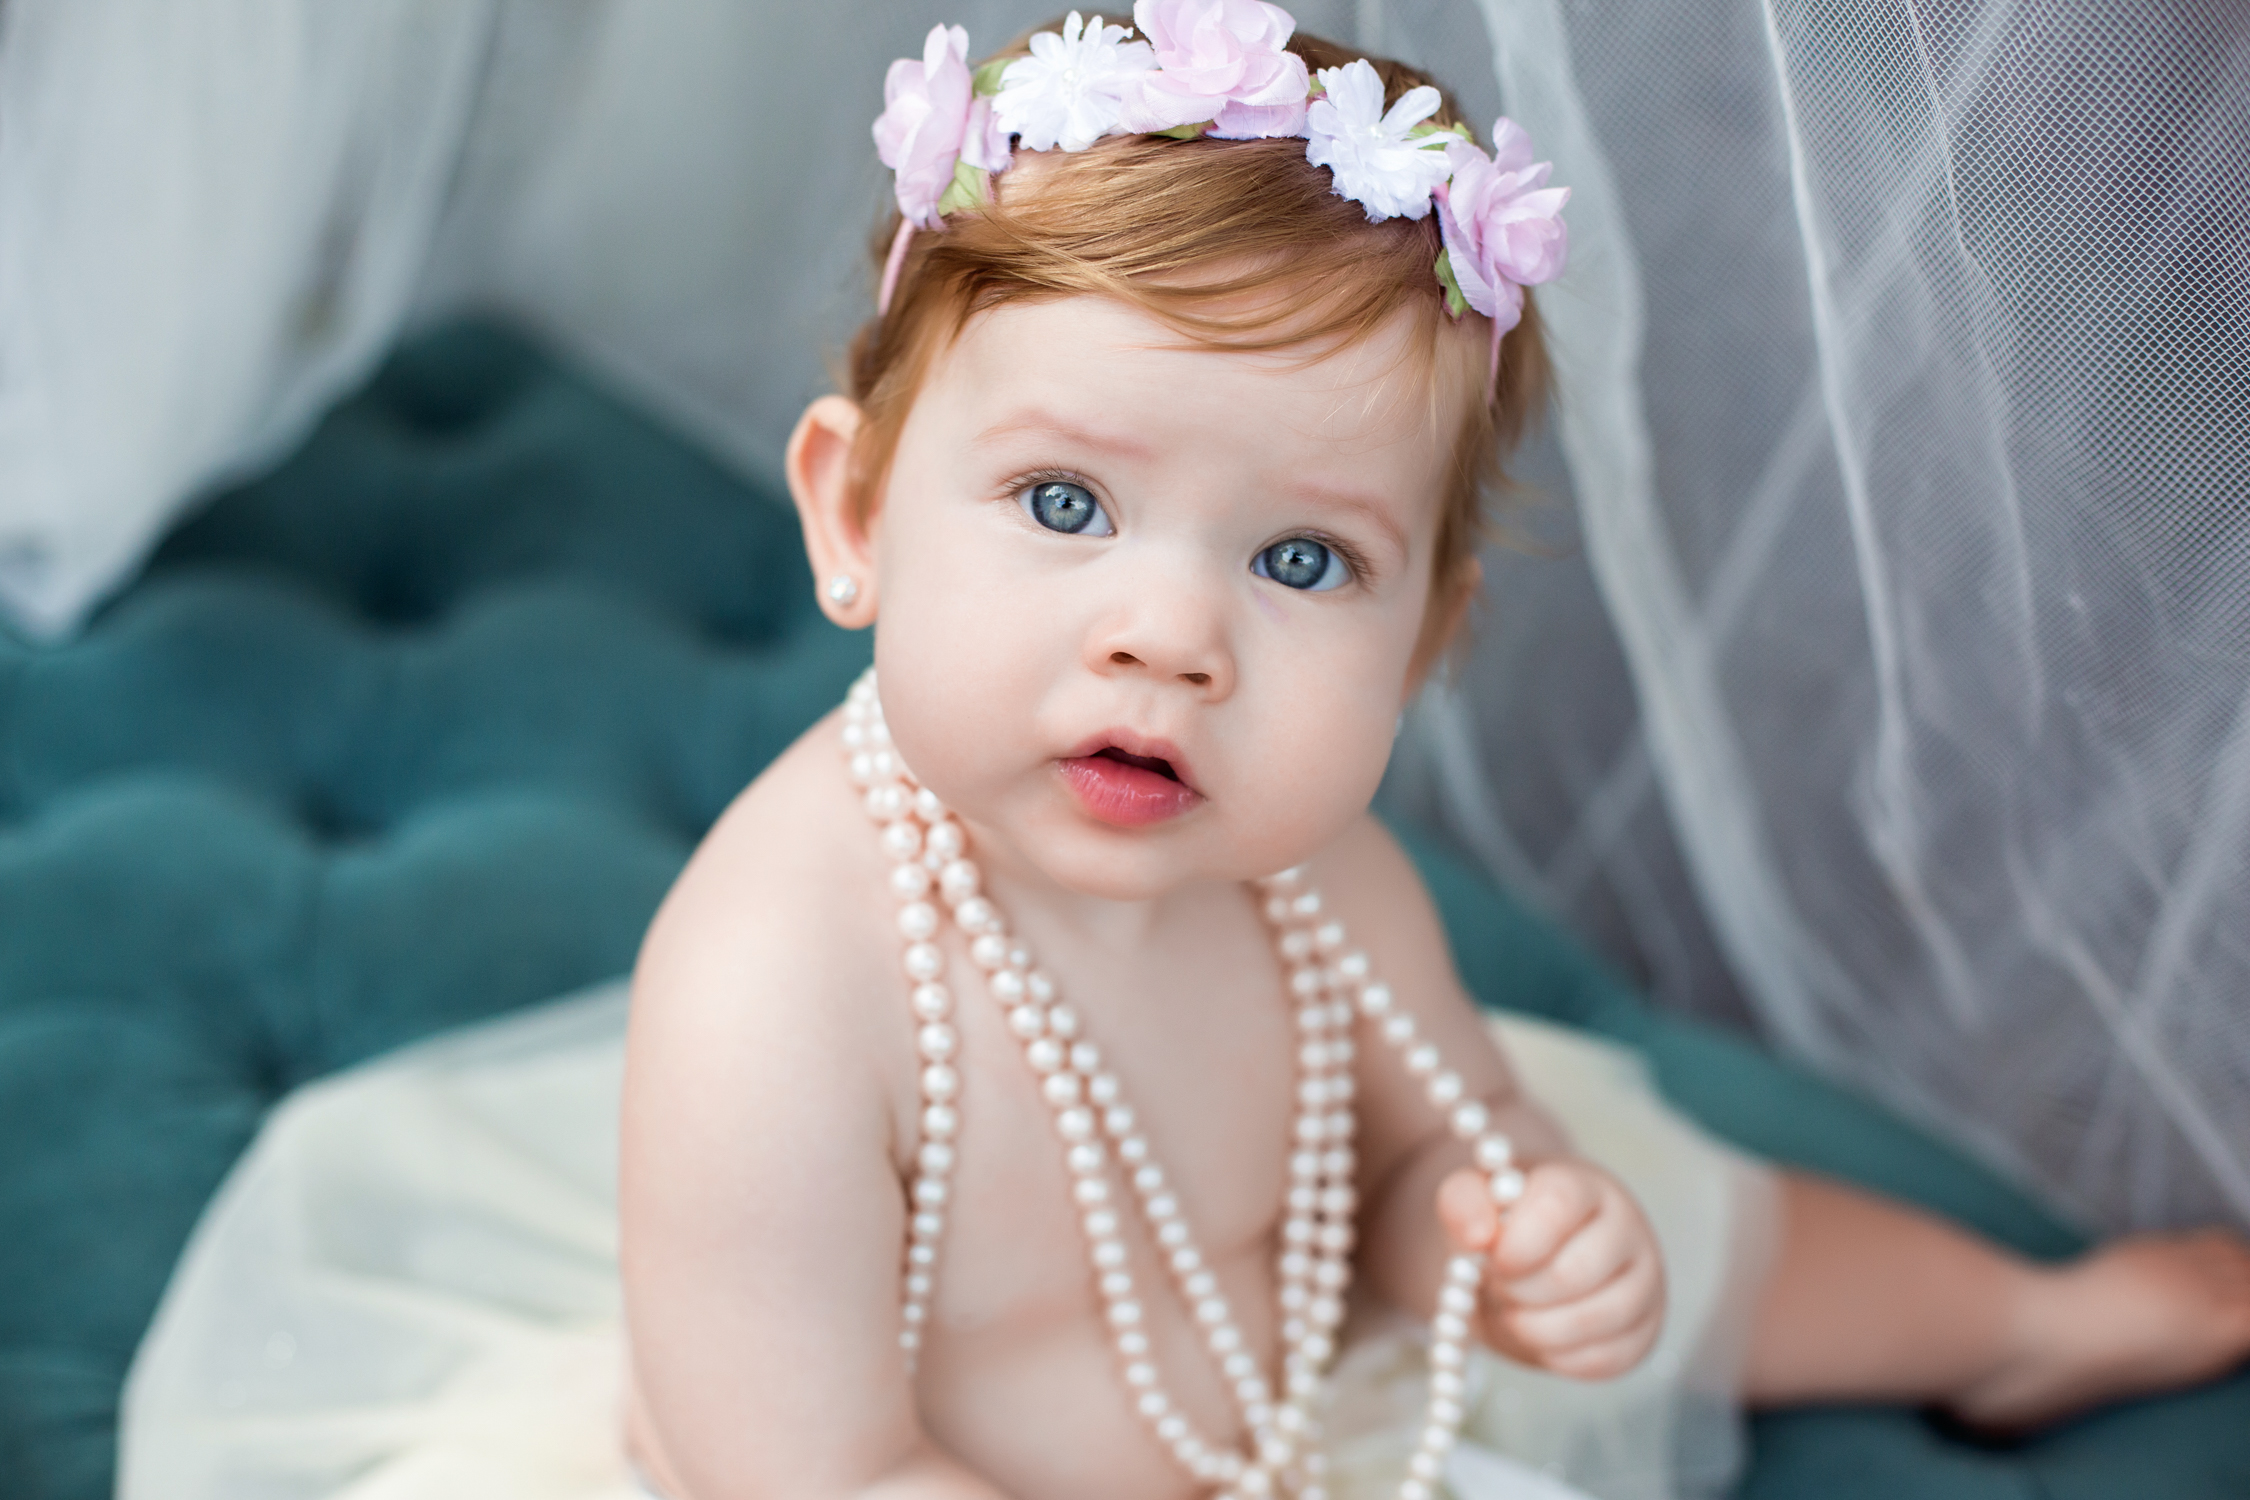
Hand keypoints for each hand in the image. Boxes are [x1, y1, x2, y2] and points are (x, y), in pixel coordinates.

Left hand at [1437, 1159, 1665, 1378]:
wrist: (1531, 1264)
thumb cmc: (1505, 1226)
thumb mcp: (1473, 1201)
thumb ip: (1463, 1203)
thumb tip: (1478, 1235)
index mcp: (1584, 1184)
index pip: (1558, 1204)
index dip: (1518, 1241)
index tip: (1493, 1260)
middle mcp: (1627, 1227)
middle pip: (1573, 1272)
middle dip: (1518, 1290)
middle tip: (1498, 1284)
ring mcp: (1644, 1281)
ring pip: (1591, 1320)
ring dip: (1533, 1326)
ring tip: (1515, 1308)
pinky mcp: (1645, 1331)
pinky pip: (1601, 1359)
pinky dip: (1556, 1356)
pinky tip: (1540, 1334)